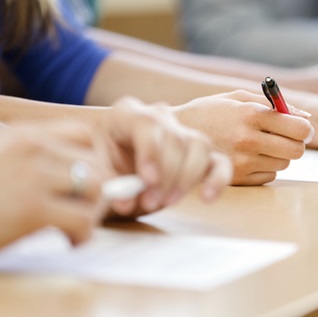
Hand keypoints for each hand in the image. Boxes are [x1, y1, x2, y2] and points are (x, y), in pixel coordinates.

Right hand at [0, 122, 113, 266]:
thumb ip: (36, 158)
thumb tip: (82, 176)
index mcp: (25, 134)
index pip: (85, 134)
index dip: (95, 161)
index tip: (86, 185)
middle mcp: (33, 148)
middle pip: (98, 164)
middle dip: (98, 192)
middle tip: (84, 213)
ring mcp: (34, 176)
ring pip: (97, 189)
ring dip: (93, 213)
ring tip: (75, 228)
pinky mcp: (33, 208)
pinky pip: (83, 219)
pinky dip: (83, 235)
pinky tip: (68, 241)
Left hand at [99, 97, 232, 215]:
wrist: (111, 171)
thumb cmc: (102, 167)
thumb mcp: (97, 172)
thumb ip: (110, 185)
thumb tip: (126, 202)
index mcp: (127, 114)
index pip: (146, 123)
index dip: (150, 151)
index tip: (148, 179)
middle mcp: (159, 117)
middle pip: (174, 138)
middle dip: (166, 174)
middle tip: (151, 202)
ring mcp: (183, 134)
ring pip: (199, 145)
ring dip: (186, 178)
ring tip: (167, 202)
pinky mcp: (201, 156)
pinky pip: (219, 162)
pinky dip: (217, 180)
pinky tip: (206, 198)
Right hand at [172, 91, 314, 185]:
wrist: (176, 134)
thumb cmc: (211, 111)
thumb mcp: (238, 97)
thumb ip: (273, 104)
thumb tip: (305, 117)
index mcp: (250, 115)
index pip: (297, 127)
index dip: (305, 129)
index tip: (302, 129)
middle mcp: (247, 139)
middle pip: (296, 150)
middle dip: (296, 144)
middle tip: (286, 138)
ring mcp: (241, 161)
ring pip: (283, 164)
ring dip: (278, 155)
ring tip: (260, 145)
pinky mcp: (236, 178)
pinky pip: (269, 176)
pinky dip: (265, 168)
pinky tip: (250, 157)